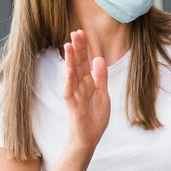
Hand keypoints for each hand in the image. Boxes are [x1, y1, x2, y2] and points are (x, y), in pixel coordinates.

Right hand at [63, 29, 109, 153]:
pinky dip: (69, 82)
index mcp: (87, 83)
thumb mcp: (103, 94)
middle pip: (77, 64)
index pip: (84, 62)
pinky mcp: (73, 107)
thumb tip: (98, 58)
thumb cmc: (94, 118)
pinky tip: (68, 71)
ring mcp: (75, 96)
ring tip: (68, 45)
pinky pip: (69, 93)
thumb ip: (101, 77)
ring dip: (70, 61)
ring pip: (71, 75)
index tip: (81, 33)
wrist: (89, 139)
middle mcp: (80, 87)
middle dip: (77, 49)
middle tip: (75, 32)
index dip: (83, 48)